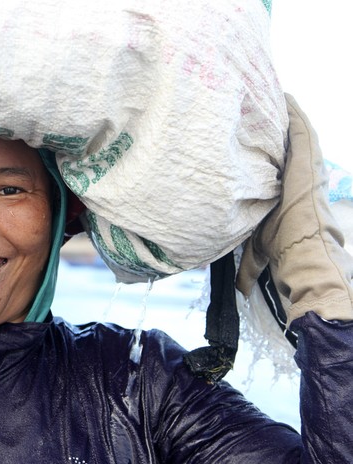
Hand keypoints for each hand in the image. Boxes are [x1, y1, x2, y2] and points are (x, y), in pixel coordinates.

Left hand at [237, 94, 352, 322]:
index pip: (282, 165)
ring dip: (287, 116)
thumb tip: (237, 288)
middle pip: (290, 146)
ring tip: (274, 94)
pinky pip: (301, 132)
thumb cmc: (284, 254)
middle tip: (265, 103)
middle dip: (278, 126)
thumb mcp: (260, 251)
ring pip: (298, 135)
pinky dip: (294, 114)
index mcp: (293, 194)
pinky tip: (285, 97)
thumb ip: (248, 266)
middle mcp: (303, 179)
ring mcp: (308, 170)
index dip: (273, 150)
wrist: (303, 256)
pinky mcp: (307, 164)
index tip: (259, 134)